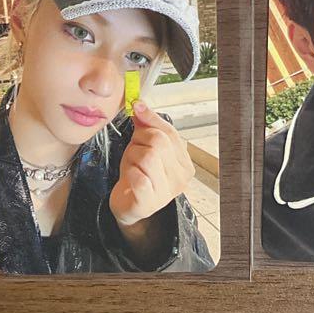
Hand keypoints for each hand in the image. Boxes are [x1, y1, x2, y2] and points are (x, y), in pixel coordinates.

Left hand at [109, 102, 194, 229]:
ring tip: (131, 165)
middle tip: (134, 150)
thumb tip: (140, 105)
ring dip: (132, 156)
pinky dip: (129, 172)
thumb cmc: (138, 175)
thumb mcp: (144, 146)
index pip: (170, 133)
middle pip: (159, 142)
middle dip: (139, 140)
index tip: (137, 106)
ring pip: (148, 156)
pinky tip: (128, 177)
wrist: (128, 207)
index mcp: (184, 163)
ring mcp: (166, 192)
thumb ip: (146, 126)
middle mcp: (181, 178)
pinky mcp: (149, 202)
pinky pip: (138, 176)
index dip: (152, 118)